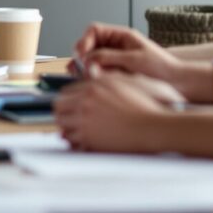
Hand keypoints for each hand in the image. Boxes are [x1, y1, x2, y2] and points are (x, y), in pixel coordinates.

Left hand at [54, 73, 182, 152]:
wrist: (153, 127)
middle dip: (63, 111)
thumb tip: (93, 72)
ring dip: (67, 125)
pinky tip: (83, 140)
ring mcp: (85, 121)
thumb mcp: (128, 81)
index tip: (72, 104)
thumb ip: (107, 76)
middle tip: (69, 116)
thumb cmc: (147, 105)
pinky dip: (74, 140)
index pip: (67, 91)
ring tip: (76, 128)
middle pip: (59, 106)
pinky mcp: (89, 139)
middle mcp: (86, 102)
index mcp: (94, 86)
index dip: (69, 98)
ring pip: (62, 123)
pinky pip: (71, 139)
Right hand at [73, 22, 212, 101]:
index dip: (84, 40)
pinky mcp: (115, 75)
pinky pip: (98, 74)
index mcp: (121, 36)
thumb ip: (109, 57)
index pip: (94, 31)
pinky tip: (95, 84)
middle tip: (79, 69)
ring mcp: (114, 61)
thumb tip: (86, 59)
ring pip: (91, 61)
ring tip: (85, 78)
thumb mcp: (133, 60)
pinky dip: (93, 78)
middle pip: (89, 46)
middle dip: (82, 56)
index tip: (80, 53)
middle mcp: (115, 47)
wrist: (177, 84)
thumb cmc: (161, 68)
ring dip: (85, 68)